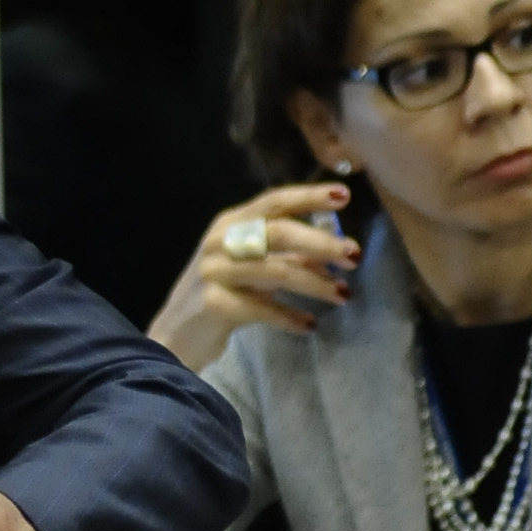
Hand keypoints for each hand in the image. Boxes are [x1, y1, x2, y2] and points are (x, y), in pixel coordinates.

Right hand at [146, 183, 361, 371]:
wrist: (178, 334)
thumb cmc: (222, 293)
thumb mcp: (253, 267)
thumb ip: (288, 256)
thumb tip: (334, 255)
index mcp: (230, 223)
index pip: (273, 201)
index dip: (308, 197)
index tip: (345, 196)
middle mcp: (220, 241)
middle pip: (276, 232)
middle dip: (320, 242)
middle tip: (354, 255)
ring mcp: (214, 272)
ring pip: (274, 270)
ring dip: (314, 283)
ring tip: (344, 295)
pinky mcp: (214, 304)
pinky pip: (262, 308)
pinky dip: (290, 317)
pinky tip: (308, 326)